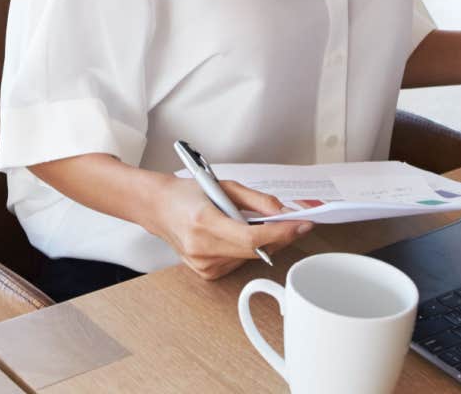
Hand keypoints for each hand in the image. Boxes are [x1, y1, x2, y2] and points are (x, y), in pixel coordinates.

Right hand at [143, 177, 312, 279]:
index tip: (302, 225)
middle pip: (255, 250)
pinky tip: (235, 236)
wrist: (158, 208)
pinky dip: (246, 250)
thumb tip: (284, 213)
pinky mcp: (206, 273)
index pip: (251, 237)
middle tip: (295, 222)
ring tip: (253, 224)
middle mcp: (202, 248)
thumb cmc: (187, 194)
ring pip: (250, 258)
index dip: (281, 233)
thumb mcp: (224, 186)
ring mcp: (203, 265)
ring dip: (262, 243)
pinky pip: (239, 262)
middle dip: (280, 236)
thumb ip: (257, 201)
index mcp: (204, 223)